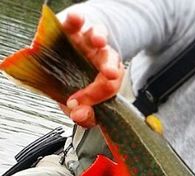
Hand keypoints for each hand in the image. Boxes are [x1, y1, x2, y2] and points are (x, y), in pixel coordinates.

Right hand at [59, 10, 123, 126]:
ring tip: (98, 41)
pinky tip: (76, 19)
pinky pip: (76, 20)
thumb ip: (84, 114)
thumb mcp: (79, 102)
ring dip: (99, 37)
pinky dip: (77, 19)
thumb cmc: (74, 81)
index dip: (98, 95)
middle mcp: (100, 56)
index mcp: (107, 76)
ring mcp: (86, 40)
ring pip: (99, 35)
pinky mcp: (70, 26)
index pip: (110, 86)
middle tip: (108, 74)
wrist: (62, 56)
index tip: (78, 104)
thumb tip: (79, 115)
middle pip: (111, 60)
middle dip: (110, 68)